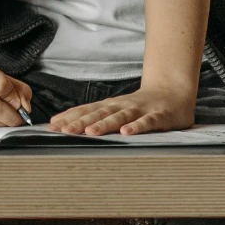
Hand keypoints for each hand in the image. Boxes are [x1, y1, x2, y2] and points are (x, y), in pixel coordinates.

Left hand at [49, 79, 195, 135]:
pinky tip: (127, 133)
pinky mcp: (158, 116)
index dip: (69, 118)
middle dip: (80, 123)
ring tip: (90, 132)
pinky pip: (147, 122)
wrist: (173, 92)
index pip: (86, 111)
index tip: (51, 126)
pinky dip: (137, 127)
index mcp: (110, 106)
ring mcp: (140, 110)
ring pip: (119, 117)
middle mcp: (122, 106)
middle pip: (98, 114)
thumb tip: (65, 126)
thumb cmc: (140, 105)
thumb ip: (96, 117)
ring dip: (104, 124)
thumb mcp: (116, 110)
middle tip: (63, 131)